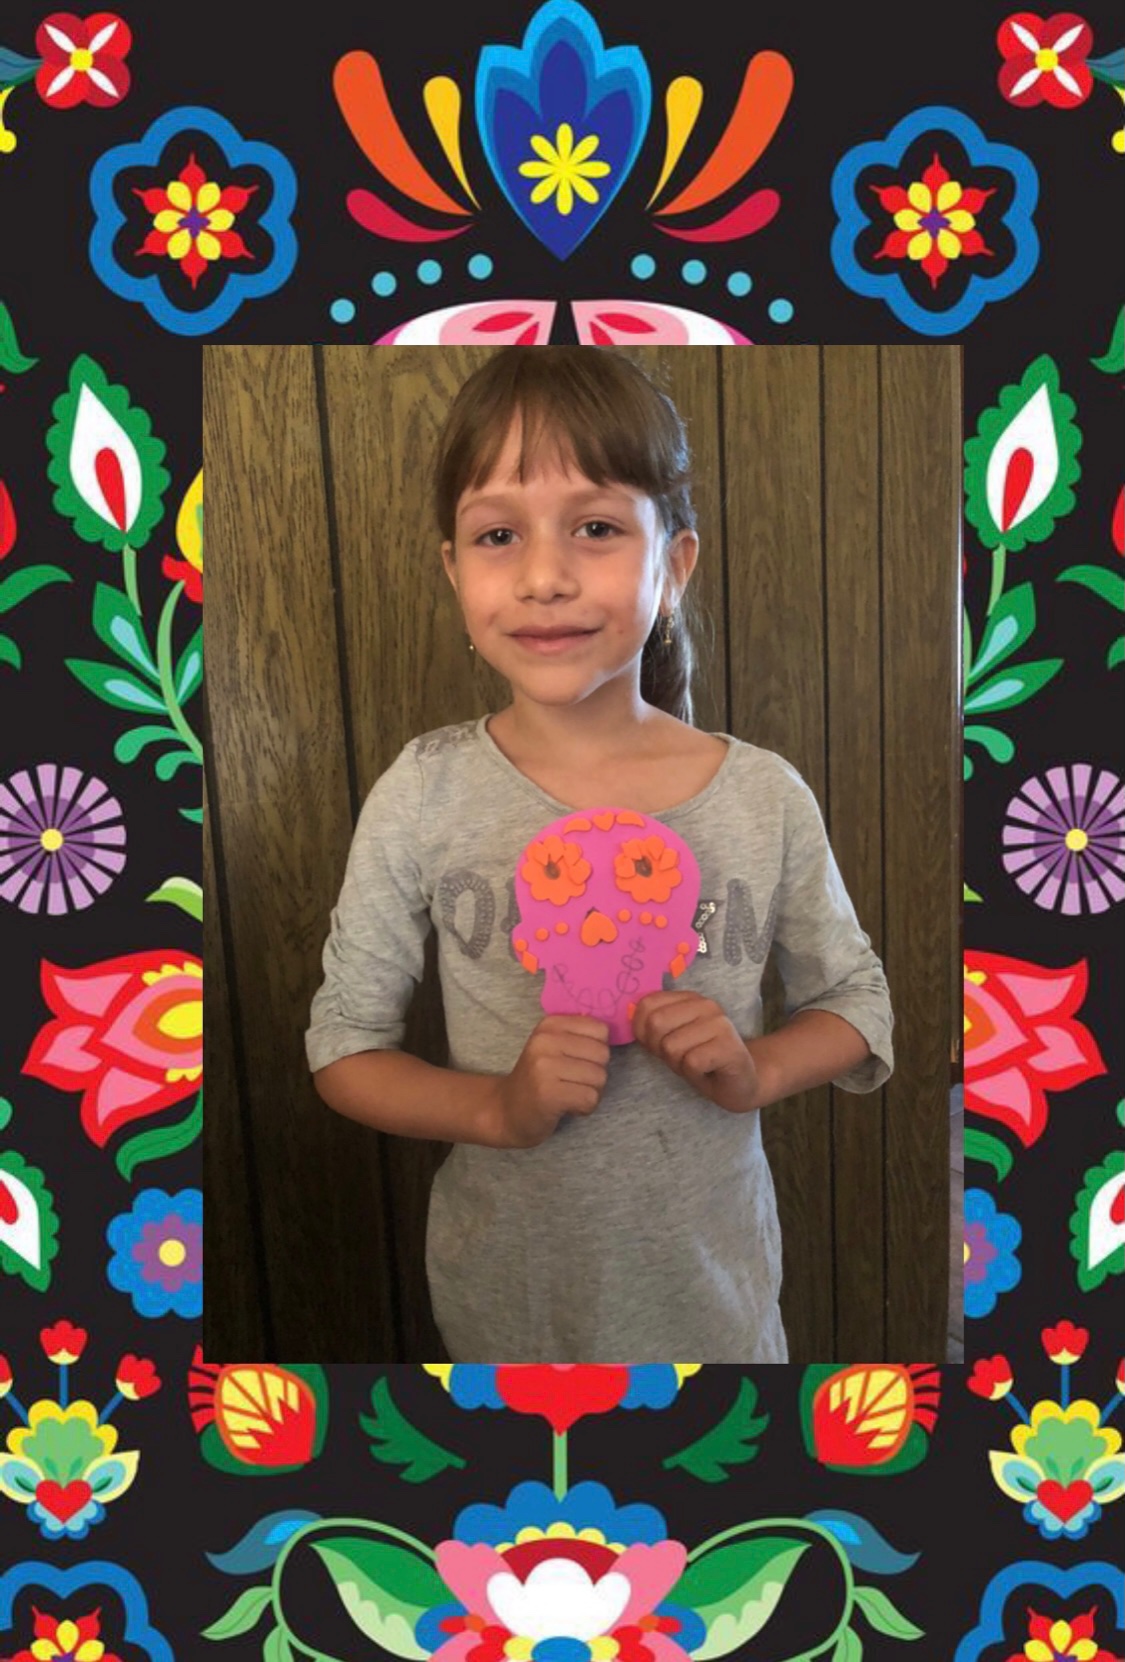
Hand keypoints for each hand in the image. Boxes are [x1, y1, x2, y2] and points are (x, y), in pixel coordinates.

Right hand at [493, 1014, 611, 1147]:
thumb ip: (579, 1035)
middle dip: (595, 1073)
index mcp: (550, 1024)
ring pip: (599, 1077)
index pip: (601, 1030)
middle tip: (572, 1082)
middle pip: (603, 1054)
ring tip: (568, 1094)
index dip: (596, 1051)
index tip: (576, 1061)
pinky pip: (590, 1098)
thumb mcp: (553, 1047)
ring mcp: (544, 1067)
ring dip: (590, 1092)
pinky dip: (584, 1108)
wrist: (507, 1111)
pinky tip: (567, 1106)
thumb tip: (620, 1026)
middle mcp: (545, 1041)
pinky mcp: (548, 1094)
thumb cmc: (538, 1079)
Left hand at [632, 991, 761, 1113]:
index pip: (647, 1004)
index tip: (660, 1044)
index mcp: (689, 998)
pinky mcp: (729, 1047)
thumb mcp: (671, 1039)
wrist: (741, 1082)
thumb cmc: (702, 1060)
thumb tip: (630, 1016)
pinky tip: (708, 1071)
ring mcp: (720, 1024)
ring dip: (679, 1064)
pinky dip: (694, 1074)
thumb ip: (653, 1025)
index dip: (643, 1031)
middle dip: (660, 1049)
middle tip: (681, 1057)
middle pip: (656, 1024)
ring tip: (697, 1064)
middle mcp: (706, 1005)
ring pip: (671, 1046)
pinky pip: (691, 1062)